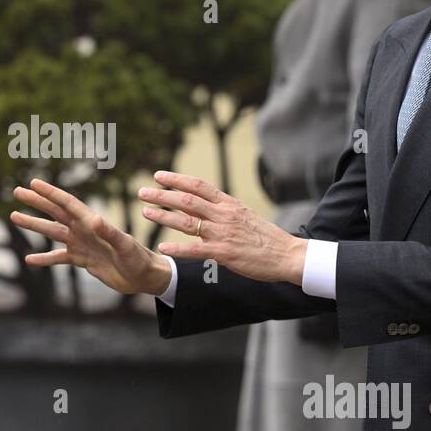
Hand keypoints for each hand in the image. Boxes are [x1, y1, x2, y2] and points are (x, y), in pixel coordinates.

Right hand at [11, 178, 172, 295]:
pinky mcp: (81, 259)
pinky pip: (58, 258)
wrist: (142, 276)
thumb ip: (110, 233)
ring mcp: (80, 243)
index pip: (67, 203)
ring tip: (14, 216)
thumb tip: (95, 220)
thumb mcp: (125, 246)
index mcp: (92, 222)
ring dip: (34, 224)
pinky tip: (29, 259)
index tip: (34, 184)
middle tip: (16, 191)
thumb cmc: (137, 258)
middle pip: (55, 212)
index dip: (50, 193)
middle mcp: (83, 229)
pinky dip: (44, 259)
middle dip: (36, 202)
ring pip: (52, 232)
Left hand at [138, 170, 307, 284]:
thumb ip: (224, 209)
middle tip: (142, 192)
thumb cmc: (266, 237)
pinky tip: (162, 248)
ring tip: (145, 212)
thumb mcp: (245, 215)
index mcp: (229, 204)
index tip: (158, 176)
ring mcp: (223, 234)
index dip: (176, 179)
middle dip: (162, 195)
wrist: (288, 255)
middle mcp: (223, 215)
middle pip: (187, 200)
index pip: (198, 185)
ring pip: (186, 221)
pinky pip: (195, 249)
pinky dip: (177, 249)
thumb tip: (205, 202)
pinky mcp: (224, 254)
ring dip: (163, 216)